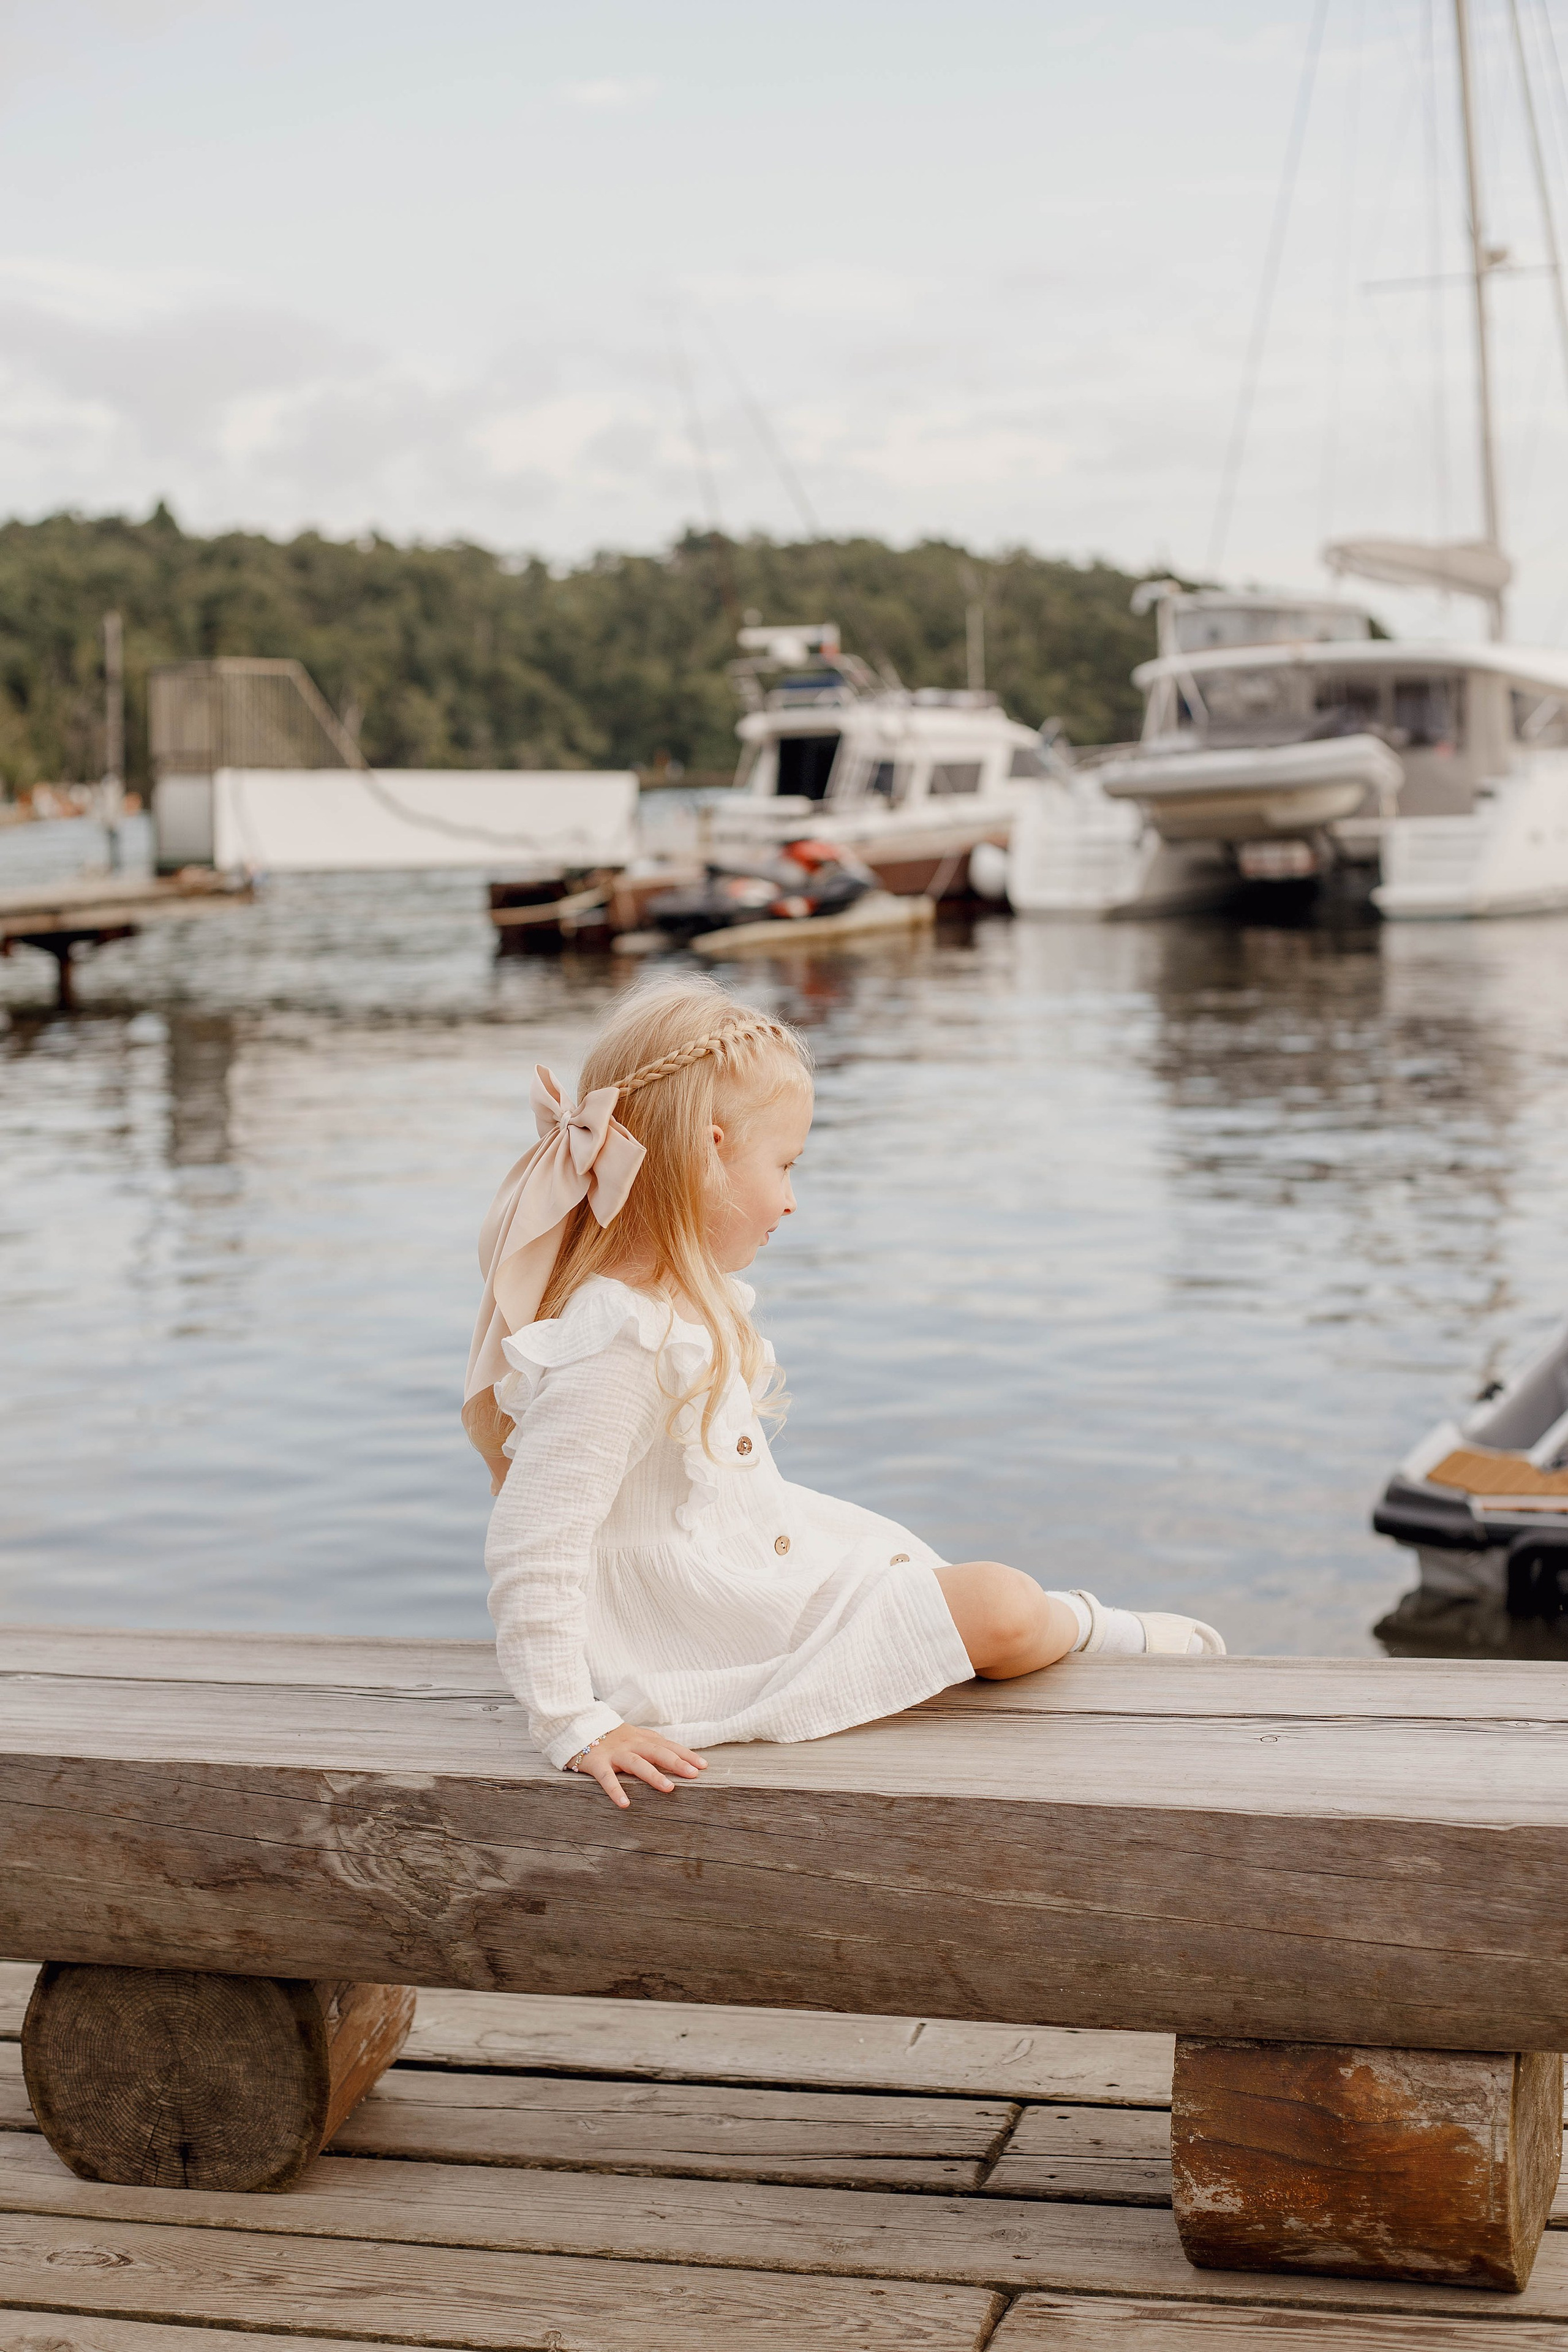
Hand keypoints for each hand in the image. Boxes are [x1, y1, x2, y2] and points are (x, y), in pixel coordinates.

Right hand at [571, 1722, 707, 1806]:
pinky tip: (625, 1803)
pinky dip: (615, 1790)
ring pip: (637, 1763)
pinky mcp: (597, 1763)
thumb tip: (678, 1755)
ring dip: (653, 1775)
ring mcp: (614, 1753)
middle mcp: (631, 1744)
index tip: (703, 1766)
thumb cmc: (612, 1737)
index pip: (667, 1745)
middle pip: (657, 1751)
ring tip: (669, 1788)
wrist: (579, 1726)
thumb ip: (652, 1744)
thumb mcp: (634, 1736)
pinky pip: (607, 1778)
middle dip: (676, 1762)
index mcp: (642, 1738)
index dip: (686, 1754)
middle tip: (693, 1774)